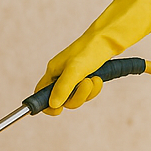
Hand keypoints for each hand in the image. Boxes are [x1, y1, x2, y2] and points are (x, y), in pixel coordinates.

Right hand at [36, 0, 150, 113]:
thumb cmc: (90, 50)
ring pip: (77, 98)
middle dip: (77, 96)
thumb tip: (52, 105)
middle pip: (62, 100)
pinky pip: (87, 92)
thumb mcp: (75, 70)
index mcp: (53, 71)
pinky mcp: (85, 77)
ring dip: (88, 92)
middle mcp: (61, 75)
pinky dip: (94, 89)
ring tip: (94, 79)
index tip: (59, 110)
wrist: (109, 39)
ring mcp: (73, 77)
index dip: (47, 105)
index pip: (41, 93)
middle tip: (86, 84)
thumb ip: (63, 88)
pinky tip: (98, 78)